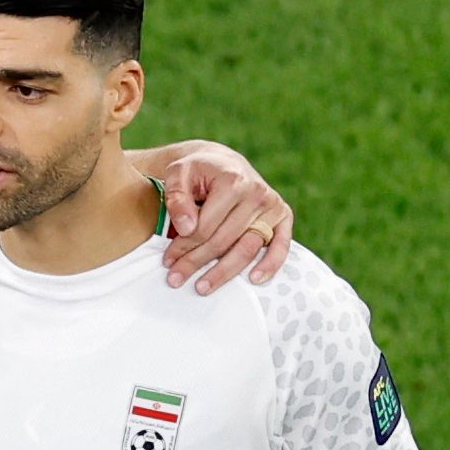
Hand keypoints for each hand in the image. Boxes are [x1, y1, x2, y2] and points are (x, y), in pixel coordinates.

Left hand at [150, 142, 294, 292]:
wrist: (222, 162)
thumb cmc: (197, 171)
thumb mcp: (177, 174)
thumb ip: (176, 198)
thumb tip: (186, 228)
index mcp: (233, 181)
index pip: (205, 227)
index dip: (183, 246)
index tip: (166, 260)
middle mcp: (257, 193)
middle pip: (223, 241)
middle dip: (196, 262)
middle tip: (174, 279)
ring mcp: (272, 206)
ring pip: (247, 248)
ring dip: (223, 272)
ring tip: (201, 287)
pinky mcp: (282, 216)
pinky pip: (280, 245)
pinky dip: (270, 264)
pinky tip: (254, 279)